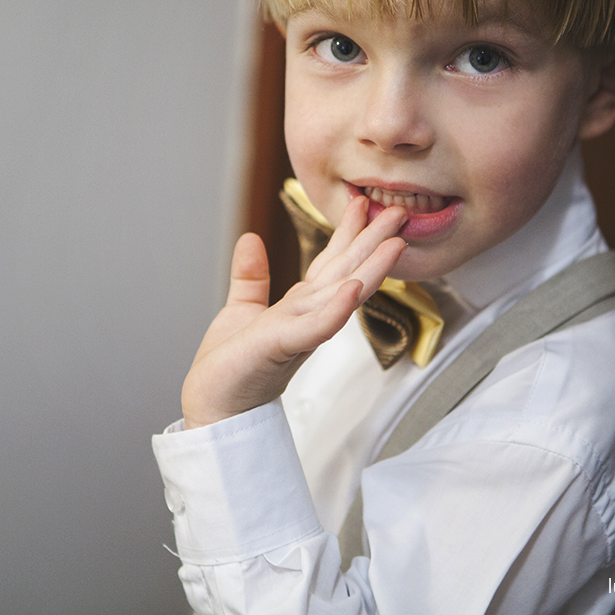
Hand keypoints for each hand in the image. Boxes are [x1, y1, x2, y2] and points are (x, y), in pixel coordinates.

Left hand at [181, 196, 406, 428]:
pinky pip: (315, 328)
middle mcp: (306, 317)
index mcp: (299, 307)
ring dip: (369, 270)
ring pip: (342, 296)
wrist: (214, 411)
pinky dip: (335, 310)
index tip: (365, 202)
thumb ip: (251, 277)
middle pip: (347, 273)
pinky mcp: (282, 348)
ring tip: (394, 243)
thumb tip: (250, 238)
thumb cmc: (230, 368)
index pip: (330, 264)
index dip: (348, 234)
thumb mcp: (240, 310)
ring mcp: (298, 332)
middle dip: (372, 242)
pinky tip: (351, 290)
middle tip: (400, 211)